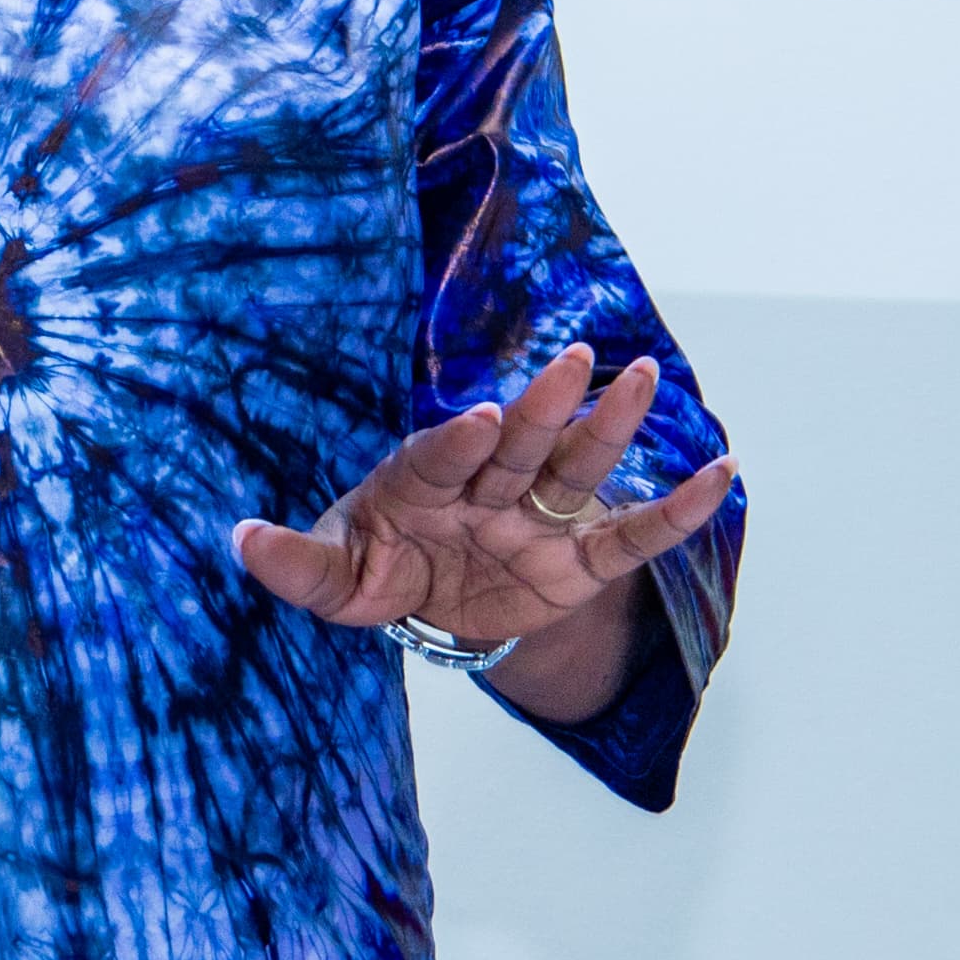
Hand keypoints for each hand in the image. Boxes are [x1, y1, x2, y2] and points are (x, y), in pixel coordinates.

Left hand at [230, 345, 736, 651]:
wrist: (424, 599)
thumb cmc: (371, 568)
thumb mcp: (329, 577)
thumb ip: (291, 562)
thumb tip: (239, 537)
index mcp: (419, 481)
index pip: (441, 455)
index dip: (459, 439)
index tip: (482, 419)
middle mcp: (485, 486)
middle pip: (518, 444)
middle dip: (543, 406)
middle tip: (573, 360)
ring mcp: (534, 518)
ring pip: (576, 467)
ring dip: (611, 424)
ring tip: (645, 375)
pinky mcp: (575, 560)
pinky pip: (630, 536)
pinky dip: (675, 510)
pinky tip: (720, 475)